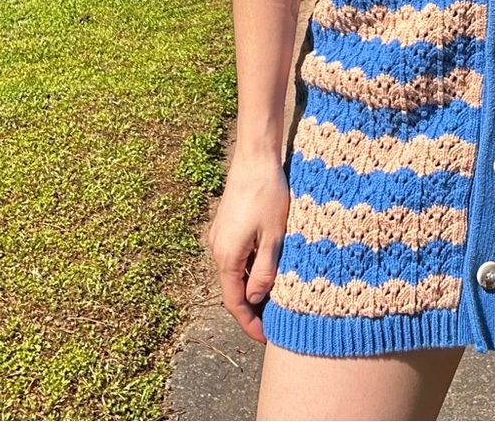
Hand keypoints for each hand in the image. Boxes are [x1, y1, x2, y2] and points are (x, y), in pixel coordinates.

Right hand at [209, 154, 289, 343]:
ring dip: (252, 287)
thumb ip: (265, 270)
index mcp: (228, 256)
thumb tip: (256, 299)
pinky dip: (249, 269)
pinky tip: (269, 267)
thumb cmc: (268, 194)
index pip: (234, 302)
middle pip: (232, 289)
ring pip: (235, 272)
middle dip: (252, 308)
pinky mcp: (225, 226)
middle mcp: (217, 249)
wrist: (255, 158)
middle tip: (275, 320)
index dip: (249, 323)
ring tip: (276, 298)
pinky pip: (235, 256)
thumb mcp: (274, 235)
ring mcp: (219, 237)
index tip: (266, 337)